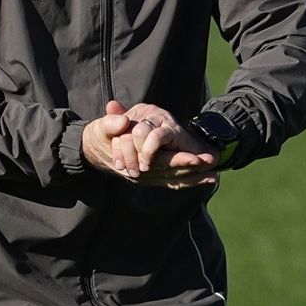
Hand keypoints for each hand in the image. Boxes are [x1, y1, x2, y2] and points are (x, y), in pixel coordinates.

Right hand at [83, 100, 220, 188]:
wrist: (92, 151)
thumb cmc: (98, 136)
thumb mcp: (101, 128)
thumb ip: (112, 124)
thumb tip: (123, 122)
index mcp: (135, 160)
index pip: (161, 161)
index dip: (180, 160)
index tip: (198, 158)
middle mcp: (143, 173)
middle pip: (172, 172)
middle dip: (193, 170)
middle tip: (212, 165)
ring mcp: (148, 178)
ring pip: (174, 180)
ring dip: (194, 179)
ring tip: (214, 177)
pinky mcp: (151, 178)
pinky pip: (173, 183)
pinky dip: (189, 181)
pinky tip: (206, 180)